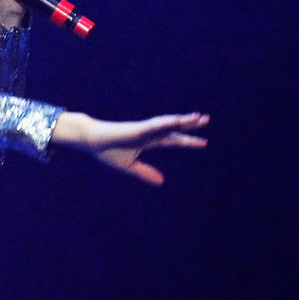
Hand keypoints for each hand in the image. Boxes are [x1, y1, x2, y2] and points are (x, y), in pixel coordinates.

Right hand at [50, 111, 209, 184]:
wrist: (92, 141)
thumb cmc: (107, 152)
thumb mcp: (129, 166)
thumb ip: (145, 173)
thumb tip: (162, 182)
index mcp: (148, 142)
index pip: (172, 140)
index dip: (187, 141)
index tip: (203, 143)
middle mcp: (149, 133)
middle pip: (174, 128)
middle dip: (190, 125)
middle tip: (206, 120)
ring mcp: (145, 129)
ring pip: (168, 124)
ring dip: (183, 120)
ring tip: (198, 117)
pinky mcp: (138, 128)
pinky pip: (156, 125)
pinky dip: (168, 122)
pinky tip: (179, 120)